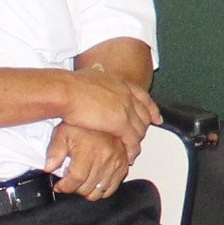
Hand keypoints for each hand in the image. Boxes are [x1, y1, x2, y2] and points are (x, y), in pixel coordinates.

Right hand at [44, 65, 158, 196]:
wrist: (67, 91)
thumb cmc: (71, 85)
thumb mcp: (91, 73)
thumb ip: (99, 73)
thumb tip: (99, 69)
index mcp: (121, 83)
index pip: (144, 97)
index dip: (152, 109)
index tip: (156, 117)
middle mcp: (127, 95)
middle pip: (144, 114)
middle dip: (145, 127)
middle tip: (142, 136)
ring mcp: (126, 109)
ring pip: (140, 129)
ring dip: (138, 141)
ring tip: (134, 150)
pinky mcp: (121, 123)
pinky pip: (132, 139)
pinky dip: (132, 149)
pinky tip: (130, 156)